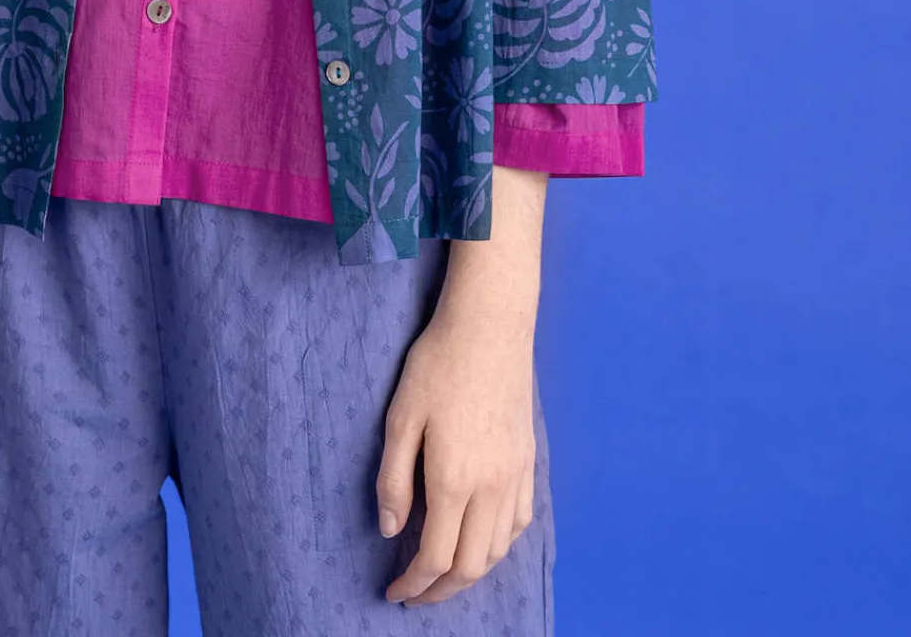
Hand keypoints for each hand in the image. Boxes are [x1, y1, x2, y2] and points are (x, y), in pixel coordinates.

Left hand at [375, 301, 536, 604]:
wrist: (489, 327)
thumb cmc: (437, 366)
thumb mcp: (401, 418)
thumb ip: (394, 479)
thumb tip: (390, 530)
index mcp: (454, 481)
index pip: (436, 557)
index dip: (414, 584)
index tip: (394, 592)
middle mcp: (491, 488)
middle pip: (471, 566)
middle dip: (441, 590)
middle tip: (415, 592)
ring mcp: (515, 476)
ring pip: (498, 550)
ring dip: (471, 572)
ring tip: (444, 573)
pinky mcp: (528, 462)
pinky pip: (519, 523)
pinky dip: (499, 545)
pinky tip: (481, 539)